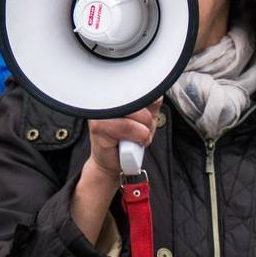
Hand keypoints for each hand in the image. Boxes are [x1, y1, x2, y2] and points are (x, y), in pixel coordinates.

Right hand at [72, 101, 160, 246]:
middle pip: (136, 99)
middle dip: (148, 119)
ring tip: (140, 139)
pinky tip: (135, 142)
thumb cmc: (127, 144)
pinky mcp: (97, 130)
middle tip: (145, 132)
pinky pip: (121, 126)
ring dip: (143, 129)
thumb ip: (149, 107)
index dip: (149, 101)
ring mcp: (100, 116)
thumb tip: (158, 94)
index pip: (138, 89)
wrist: (112, 167)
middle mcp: (105, 104)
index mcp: (117, 99)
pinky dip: (135, 135)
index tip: (152, 113)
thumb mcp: (143, 124)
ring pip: (130, 112)